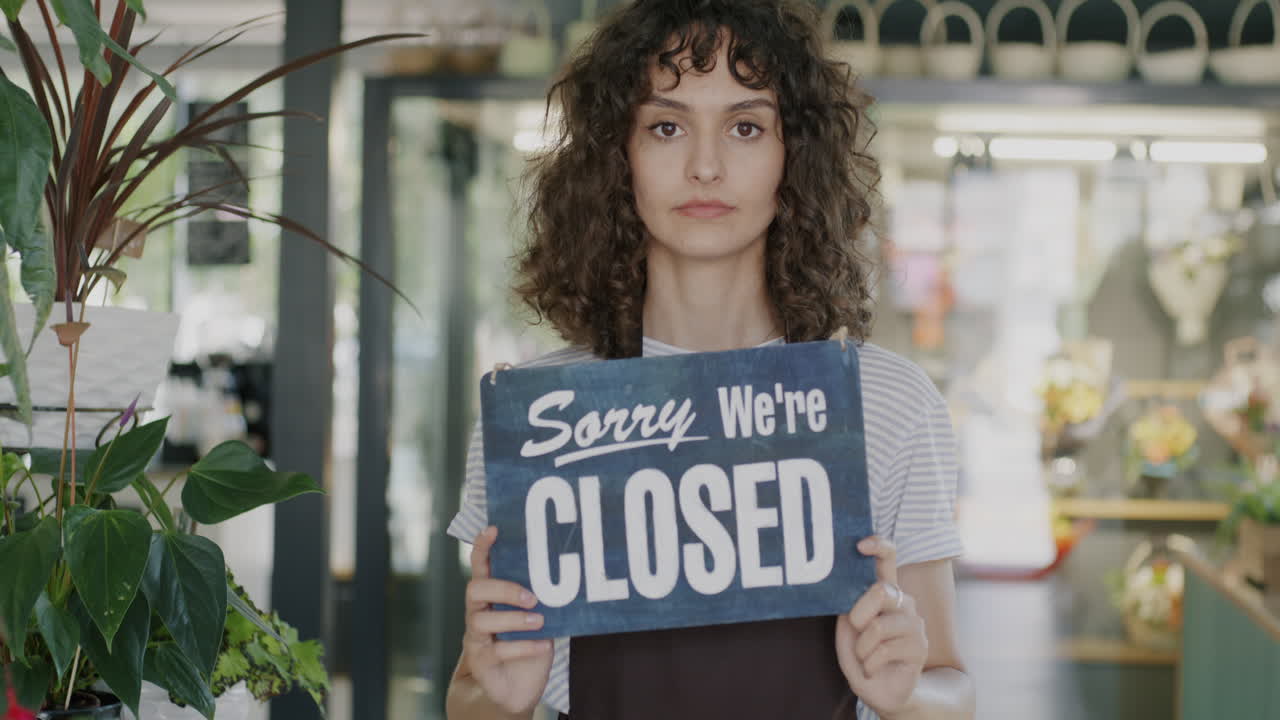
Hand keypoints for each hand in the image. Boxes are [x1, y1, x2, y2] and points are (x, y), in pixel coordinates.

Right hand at [462, 526, 553, 714]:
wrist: (515, 687)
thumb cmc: (528, 643)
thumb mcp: (538, 616)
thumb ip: (543, 598)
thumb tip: (572, 574)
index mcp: (491, 595)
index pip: (480, 565)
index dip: (483, 546)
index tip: (493, 529)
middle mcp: (478, 612)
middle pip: (475, 589)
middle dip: (504, 589)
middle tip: (533, 597)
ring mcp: (476, 637)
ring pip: (482, 620)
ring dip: (514, 619)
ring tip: (540, 622)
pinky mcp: (481, 660)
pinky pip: (498, 650)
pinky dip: (523, 646)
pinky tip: (542, 646)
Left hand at [834, 536, 927, 717]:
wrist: (882, 692)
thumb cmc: (862, 656)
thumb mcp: (847, 631)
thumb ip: (849, 609)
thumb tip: (849, 590)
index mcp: (883, 592)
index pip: (888, 559)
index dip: (878, 546)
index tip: (860, 545)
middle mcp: (902, 602)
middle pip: (881, 591)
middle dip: (859, 615)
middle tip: (857, 630)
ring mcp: (914, 623)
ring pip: (878, 626)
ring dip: (861, 648)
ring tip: (865, 656)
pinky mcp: (919, 647)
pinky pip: (885, 650)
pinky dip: (869, 663)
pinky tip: (873, 668)